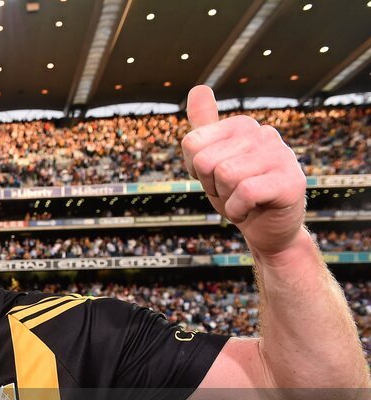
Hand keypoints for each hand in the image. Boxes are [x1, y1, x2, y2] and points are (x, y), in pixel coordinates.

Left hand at [181, 85, 307, 256]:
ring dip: (226, 198)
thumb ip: (203, 127)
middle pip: (206, 161)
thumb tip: (198, 88)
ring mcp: (281, 155)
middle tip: (231, 191)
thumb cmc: (237, 192)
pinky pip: (245, 193)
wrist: (266, 228)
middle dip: (211, 185)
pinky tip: (252, 209)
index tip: (215, 177)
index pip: (192, 143)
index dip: (196, 170)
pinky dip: (238, 210)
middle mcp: (263, 133)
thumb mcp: (212, 159)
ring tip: (243, 199)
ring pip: (225, 175)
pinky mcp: (291, 181)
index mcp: (242, 126)